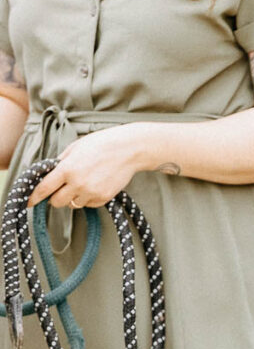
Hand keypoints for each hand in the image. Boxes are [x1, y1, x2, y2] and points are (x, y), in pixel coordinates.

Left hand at [27, 122, 157, 207]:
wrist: (129, 149)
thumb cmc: (101, 144)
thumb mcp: (75, 148)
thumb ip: (61, 162)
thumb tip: (51, 173)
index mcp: (67, 169)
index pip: (44, 188)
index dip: (34, 197)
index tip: (29, 202)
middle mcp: (78, 183)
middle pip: (57, 202)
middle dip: (56, 197)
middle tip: (62, 188)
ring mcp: (92, 192)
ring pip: (73, 205)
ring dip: (73, 198)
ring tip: (82, 185)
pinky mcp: (104, 197)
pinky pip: (89, 205)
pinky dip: (87, 199)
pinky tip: (94, 186)